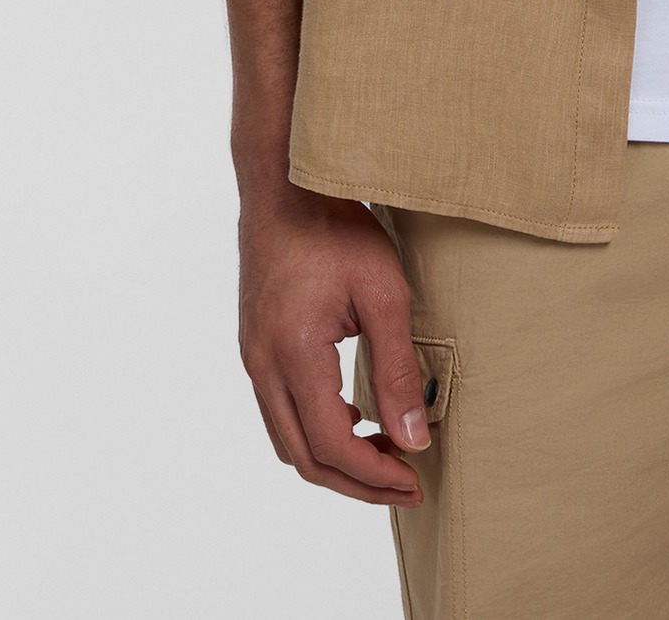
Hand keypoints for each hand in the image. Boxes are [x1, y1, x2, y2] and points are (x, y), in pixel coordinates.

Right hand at [237, 183, 429, 505]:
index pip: (331, 445)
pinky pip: (280, 412)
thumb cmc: (336, 228)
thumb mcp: (384, 293)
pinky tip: (355, 418)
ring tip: (387, 453)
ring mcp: (253, 357)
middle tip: (407, 483)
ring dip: (335, 459)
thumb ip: (398, 370)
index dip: (373, 475)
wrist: (285, 185)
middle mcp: (262, 365)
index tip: (415, 480)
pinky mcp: (255, 347)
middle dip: (357, 481)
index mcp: (293, 354)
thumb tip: (415, 438)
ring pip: (288, 441)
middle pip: (305, 458)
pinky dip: (317, 430)